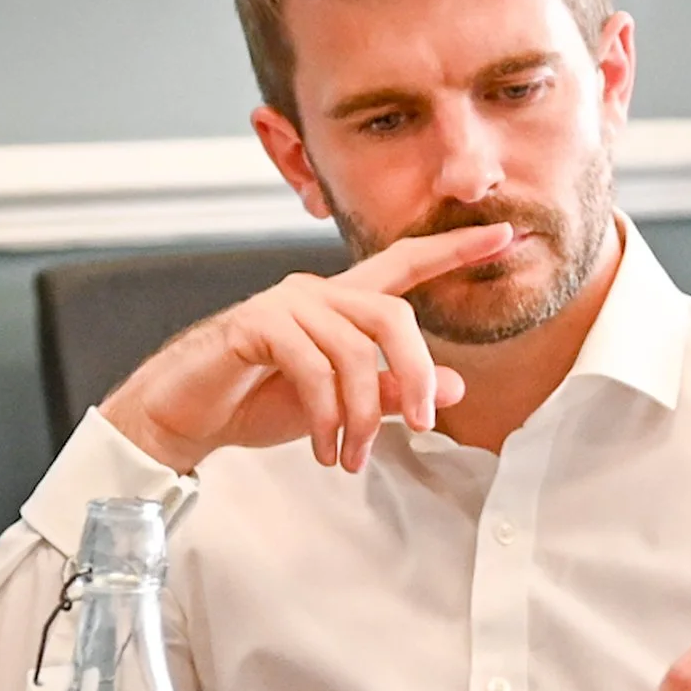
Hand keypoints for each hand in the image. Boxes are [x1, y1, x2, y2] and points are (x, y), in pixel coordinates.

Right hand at [99, 224, 513, 474]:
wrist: (185, 416)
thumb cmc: (259, 401)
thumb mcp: (341, 405)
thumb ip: (392, 393)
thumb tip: (455, 386)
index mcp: (342, 303)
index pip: (406, 264)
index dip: (455, 249)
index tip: (505, 233)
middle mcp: (317, 292)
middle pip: (394, 317)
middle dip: (415, 375)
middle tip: (422, 427)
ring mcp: (285, 304)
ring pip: (354, 351)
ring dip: (361, 415)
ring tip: (351, 458)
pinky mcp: (255, 326)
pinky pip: (313, 367)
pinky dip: (327, 416)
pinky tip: (325, 449)